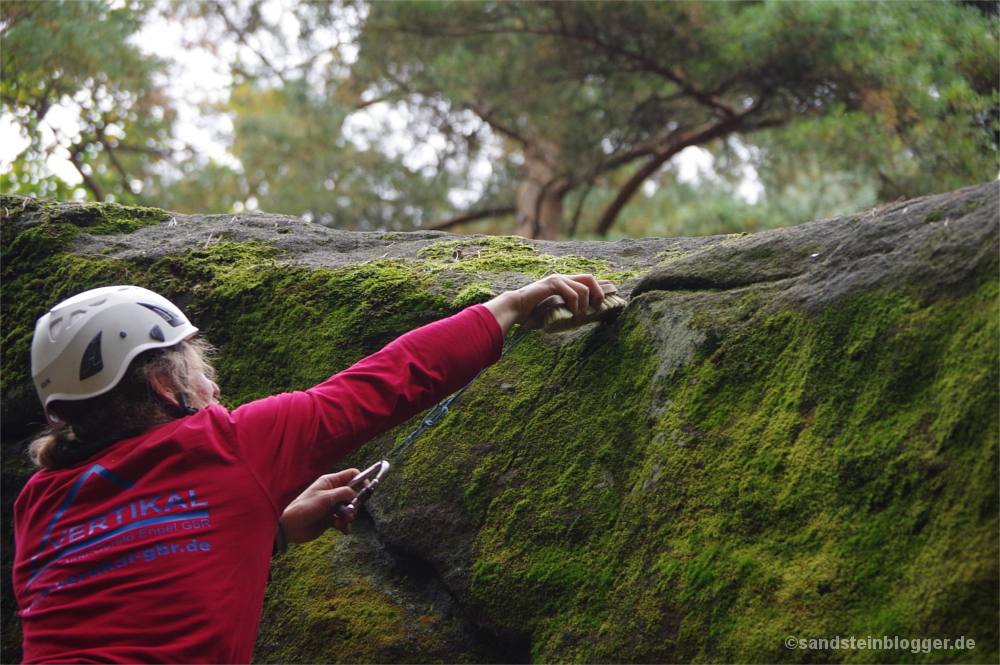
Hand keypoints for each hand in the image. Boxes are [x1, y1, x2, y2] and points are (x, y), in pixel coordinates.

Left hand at [280, 469, 359, 542]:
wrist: (290, 527)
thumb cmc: (304, 508)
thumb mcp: (325, 498)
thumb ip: (344, 493)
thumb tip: (355, 495)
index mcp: (330, 482)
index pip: (352, 475)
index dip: (362, 480)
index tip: (367, 490)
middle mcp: (332, 493)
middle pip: (354, 494)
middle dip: (354, 504)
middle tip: (348, 511)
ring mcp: (332, 506)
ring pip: (350, 509)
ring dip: (349, 517)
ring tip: (340, 521)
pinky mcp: (330, 519)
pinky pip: (344, 521)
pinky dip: (345, 526)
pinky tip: (341, 529)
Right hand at [484, 273, 605, 333]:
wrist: (516, 309)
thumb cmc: (533, 314)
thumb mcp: (555, 311)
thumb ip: (567, 310)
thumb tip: (582, 317)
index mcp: (563, 284)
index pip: (586, 280)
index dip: (601, 285)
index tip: (612, 290)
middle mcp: (562, 278)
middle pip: (590, 279)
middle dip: (599, 293)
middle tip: (598, 307)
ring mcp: (558, 279)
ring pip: (584, 288)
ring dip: (585, 306)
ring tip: (579, 318)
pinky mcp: (553, 283)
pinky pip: (573, 293)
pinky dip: (576, 306)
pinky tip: (572, 314)